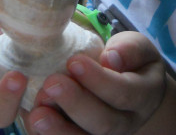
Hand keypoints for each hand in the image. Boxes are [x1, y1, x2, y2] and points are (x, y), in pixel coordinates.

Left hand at [23, 31, 165, 134]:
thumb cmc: (130, 61)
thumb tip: (111, 59)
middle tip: (51, 83)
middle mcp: (126, 123)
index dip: (99, 80)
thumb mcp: (137, 48)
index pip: (124, 92)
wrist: (131, 86)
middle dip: (76, 104)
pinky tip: (32, 120)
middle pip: (104, 123)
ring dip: (59, 131)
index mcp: (143, 96)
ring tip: (37, 114)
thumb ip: (129, 49)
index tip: (74, 61)